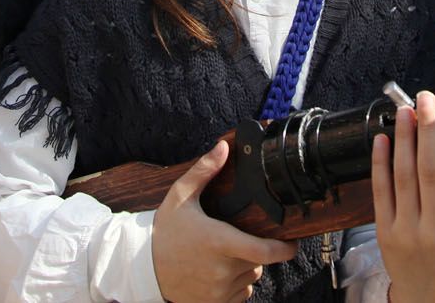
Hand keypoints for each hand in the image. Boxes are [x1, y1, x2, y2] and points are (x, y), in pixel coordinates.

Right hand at [152, 140, 296, 302]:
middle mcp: (222, 270)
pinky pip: (241, 293)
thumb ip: (204, 171)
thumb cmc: (164, 232)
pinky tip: (217, 272)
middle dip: (254, 248)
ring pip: (250, 276)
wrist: (142, 269)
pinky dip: (236, 283)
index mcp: (219, 242)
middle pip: (258, 261)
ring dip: (245, 266)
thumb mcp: (180, 197)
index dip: (285, 249)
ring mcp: (219, 291)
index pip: (265, 251)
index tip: (292, 242)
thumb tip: (223, 147)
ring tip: (222, 255)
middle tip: (235, 238)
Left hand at [372, 91, 434, 302]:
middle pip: (434, 173)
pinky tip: (383, 139)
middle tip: (427, 101)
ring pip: (405, 176)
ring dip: (405, 138)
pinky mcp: (385, 232)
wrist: (427, 297)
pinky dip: (381, 162)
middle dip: (430, 131)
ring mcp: (409, 232)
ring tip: (405, 111)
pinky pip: (381, 190)